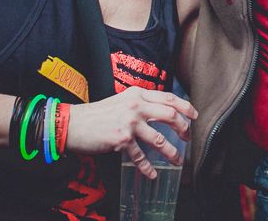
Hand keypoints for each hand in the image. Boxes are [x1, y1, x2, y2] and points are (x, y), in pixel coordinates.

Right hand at [67, 87, 197, 178]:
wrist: (73, 124)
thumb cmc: (97, 114)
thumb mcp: (121, 100)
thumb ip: (140, 103)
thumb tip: (160, 111)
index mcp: (137, 94)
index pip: (168, 98)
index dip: (185, 106)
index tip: (194, 115)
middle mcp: (136, 106)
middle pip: (170, 115)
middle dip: (183, 128)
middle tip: (188, 137)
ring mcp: (130, 123)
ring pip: (159, 139)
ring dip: (171, 152)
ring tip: (177, 160)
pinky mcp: (122, 140)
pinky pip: (140, 156)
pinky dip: (148, 168)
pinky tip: (152, 174)